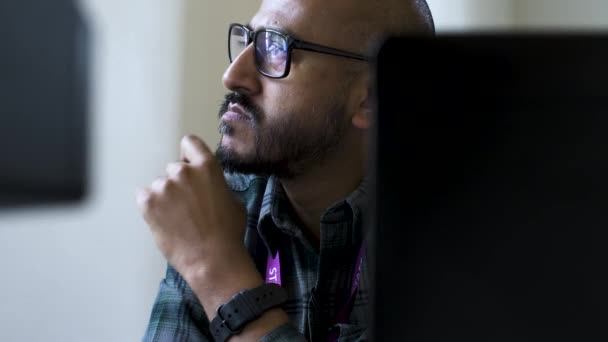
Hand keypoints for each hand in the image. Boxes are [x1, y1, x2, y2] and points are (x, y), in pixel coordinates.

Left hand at [136, 134, 248, 280]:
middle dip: (179, 183)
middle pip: (174, 168)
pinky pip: (144, 197)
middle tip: (187, 205)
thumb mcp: (232, 200)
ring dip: (165, 197)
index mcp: (207, 167)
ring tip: (176, 219)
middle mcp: (183, 171)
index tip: (190, 169)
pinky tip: (163, 221)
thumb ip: (216, 184)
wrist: (212, 260)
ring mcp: (163, 187)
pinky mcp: (147, 203)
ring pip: (160, 186)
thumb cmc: (229, 232)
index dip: (189, 155)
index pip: (189, 143)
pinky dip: (151, 207)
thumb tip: (206, 185)